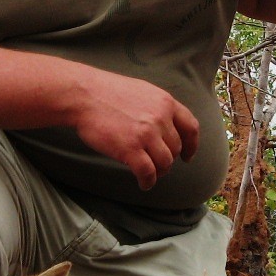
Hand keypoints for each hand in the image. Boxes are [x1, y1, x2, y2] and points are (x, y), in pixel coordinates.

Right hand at [67, 66, 199, 190]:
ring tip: (149, 174)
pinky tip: (143, 184)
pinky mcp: (131, 149)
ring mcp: (146, 134)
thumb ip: (157, 107)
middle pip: (175, 148)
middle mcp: (160, 118)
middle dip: (168, 159)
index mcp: (165, 102)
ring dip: (159, 172)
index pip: (190, 127)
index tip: (187, 156)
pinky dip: (148, 182)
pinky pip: (148, 173)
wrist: (84, 95)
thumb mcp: (142, 91)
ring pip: (165, 163)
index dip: (192, 145)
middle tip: (157, 165)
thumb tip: (166, 126)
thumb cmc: (107, 93)